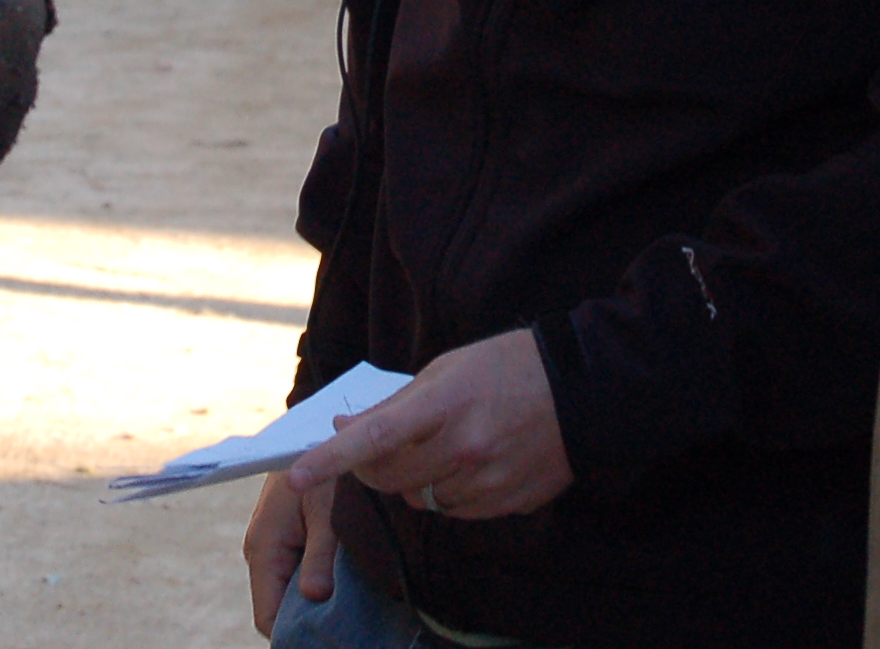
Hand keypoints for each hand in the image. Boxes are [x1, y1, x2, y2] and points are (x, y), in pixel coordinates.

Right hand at [242, 471, 335, 637]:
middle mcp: (261, 551)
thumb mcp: (327, 511)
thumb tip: (314, 597)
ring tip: (345, 608)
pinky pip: (293, 574)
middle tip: (343, 627)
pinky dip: (313, 584)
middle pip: (277, 608)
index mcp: (263, 548)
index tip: (327, 638)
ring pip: (286, 593)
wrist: (316, 435)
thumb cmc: (322, 469)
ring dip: (311, 603)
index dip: (293, 634)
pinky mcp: (284, 539)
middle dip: (305, 620)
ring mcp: (271, 546)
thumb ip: (320, 555)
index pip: (267, 617)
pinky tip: (339, 585)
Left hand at [285, 329, 571, 521]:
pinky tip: (473, 463)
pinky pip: (456, 512)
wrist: (583, 388)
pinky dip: (449, 494)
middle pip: (390, 479)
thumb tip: (345, 429)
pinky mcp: (507, 503)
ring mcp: (488, 480)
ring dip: (416, 481)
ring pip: (421, 500)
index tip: (297, 475)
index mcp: (445, 402)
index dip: (332, 459)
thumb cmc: (507, 367)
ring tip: (444, 447)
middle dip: (374, 469)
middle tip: (380, 449)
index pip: (375, 437)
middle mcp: (465, 447)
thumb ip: (394, 406)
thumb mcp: (446, 370)